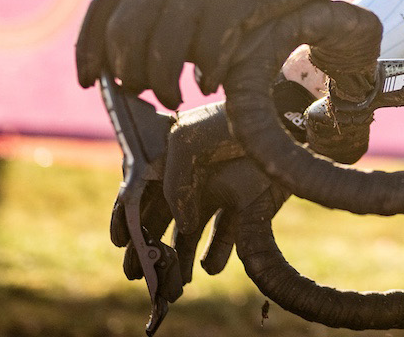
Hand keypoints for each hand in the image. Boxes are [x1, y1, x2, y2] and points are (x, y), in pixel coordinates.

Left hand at [75, 0, 346, 107]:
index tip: (89, 82)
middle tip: (143, 93)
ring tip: (175, 97)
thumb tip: (112, 76)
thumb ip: (144, 16)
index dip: (88, 51)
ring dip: (164, 86)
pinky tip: (210, 81)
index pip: (100, 10)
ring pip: (162, 52)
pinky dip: (205, 77)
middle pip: (125, 35)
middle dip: (129, 74)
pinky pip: (206, 55)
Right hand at [107, 82, 319, 300]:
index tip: (121, 242)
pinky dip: (216, 254)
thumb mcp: (190, 142)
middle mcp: (190, 178)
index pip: (139, 191)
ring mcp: (217, 191)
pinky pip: (225, 235)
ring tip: (174, 285)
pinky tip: (210, 267)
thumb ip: (174, 183)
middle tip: (139, 275)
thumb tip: (182, 227)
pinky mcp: (245, 204)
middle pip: (161, 219)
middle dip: (148, 249)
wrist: (282, 118)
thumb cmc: (230, 122)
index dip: (126, 217)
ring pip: (190, 233)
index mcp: (170, 158)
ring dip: (179, 259)